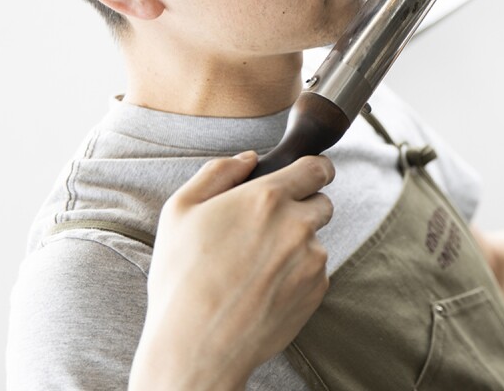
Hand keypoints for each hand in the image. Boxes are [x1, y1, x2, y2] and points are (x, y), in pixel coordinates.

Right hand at [130, 152, 335, 390]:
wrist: (197, 344)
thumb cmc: (181, 277)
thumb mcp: (180, 211)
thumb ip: (218, 173)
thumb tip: (249, 159)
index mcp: (267, 197)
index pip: (317, 168)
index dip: (314, 170)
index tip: (307, 176)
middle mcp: (298, 225)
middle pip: (322, 203)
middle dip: (303, 209)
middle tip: (269, 230)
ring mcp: (312, 259)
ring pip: (316, 240)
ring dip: (297, 246)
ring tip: (255, 267)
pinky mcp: (317, 290)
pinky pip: (315, 272)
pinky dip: (297, 275)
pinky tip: (264, 288)